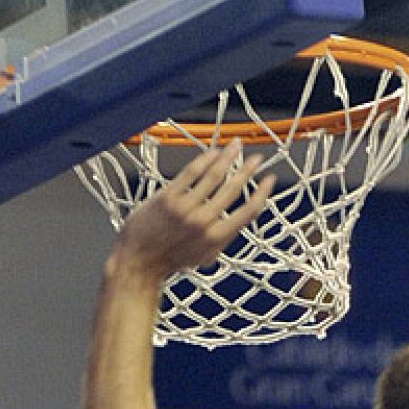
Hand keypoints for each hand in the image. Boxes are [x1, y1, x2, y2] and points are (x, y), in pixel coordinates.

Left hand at [109, 141, 274, 282]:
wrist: (139, 261)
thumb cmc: (171, 260)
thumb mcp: (205, 256)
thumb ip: (222, 238)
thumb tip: (236, 221)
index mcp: (217, 237)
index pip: (249, 211)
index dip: (263, 193)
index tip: (270, 180)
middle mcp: (203, 222)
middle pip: (233, 188)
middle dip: (248, 170)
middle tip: (257, 158)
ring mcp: (185, 208)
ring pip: (213, 176)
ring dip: (228, 158)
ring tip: (237, 146)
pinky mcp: (167, 198)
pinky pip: (190, 173)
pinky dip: (204, 160)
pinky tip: (213, 152)